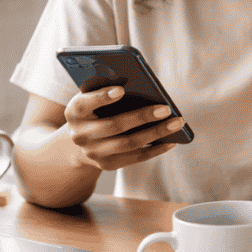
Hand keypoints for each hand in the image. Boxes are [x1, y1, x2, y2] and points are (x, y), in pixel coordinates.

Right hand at [63, 86, 181, 170]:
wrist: (80, 140)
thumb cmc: (95, 109)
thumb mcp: (93, 98)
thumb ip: (108, 90)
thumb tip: (142, 86)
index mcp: (74, 111)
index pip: (85, 103)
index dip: (102, 97)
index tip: (121, 90)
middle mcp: (80, 134)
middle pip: (114, 125)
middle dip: (142, 117)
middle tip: (166, 108)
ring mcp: (93, 153)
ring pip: (128, 144)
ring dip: (156, 133)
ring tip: (177, 122)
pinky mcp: (107, 165)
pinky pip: (135, 158)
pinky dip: (156, 149)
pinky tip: (172, 140)